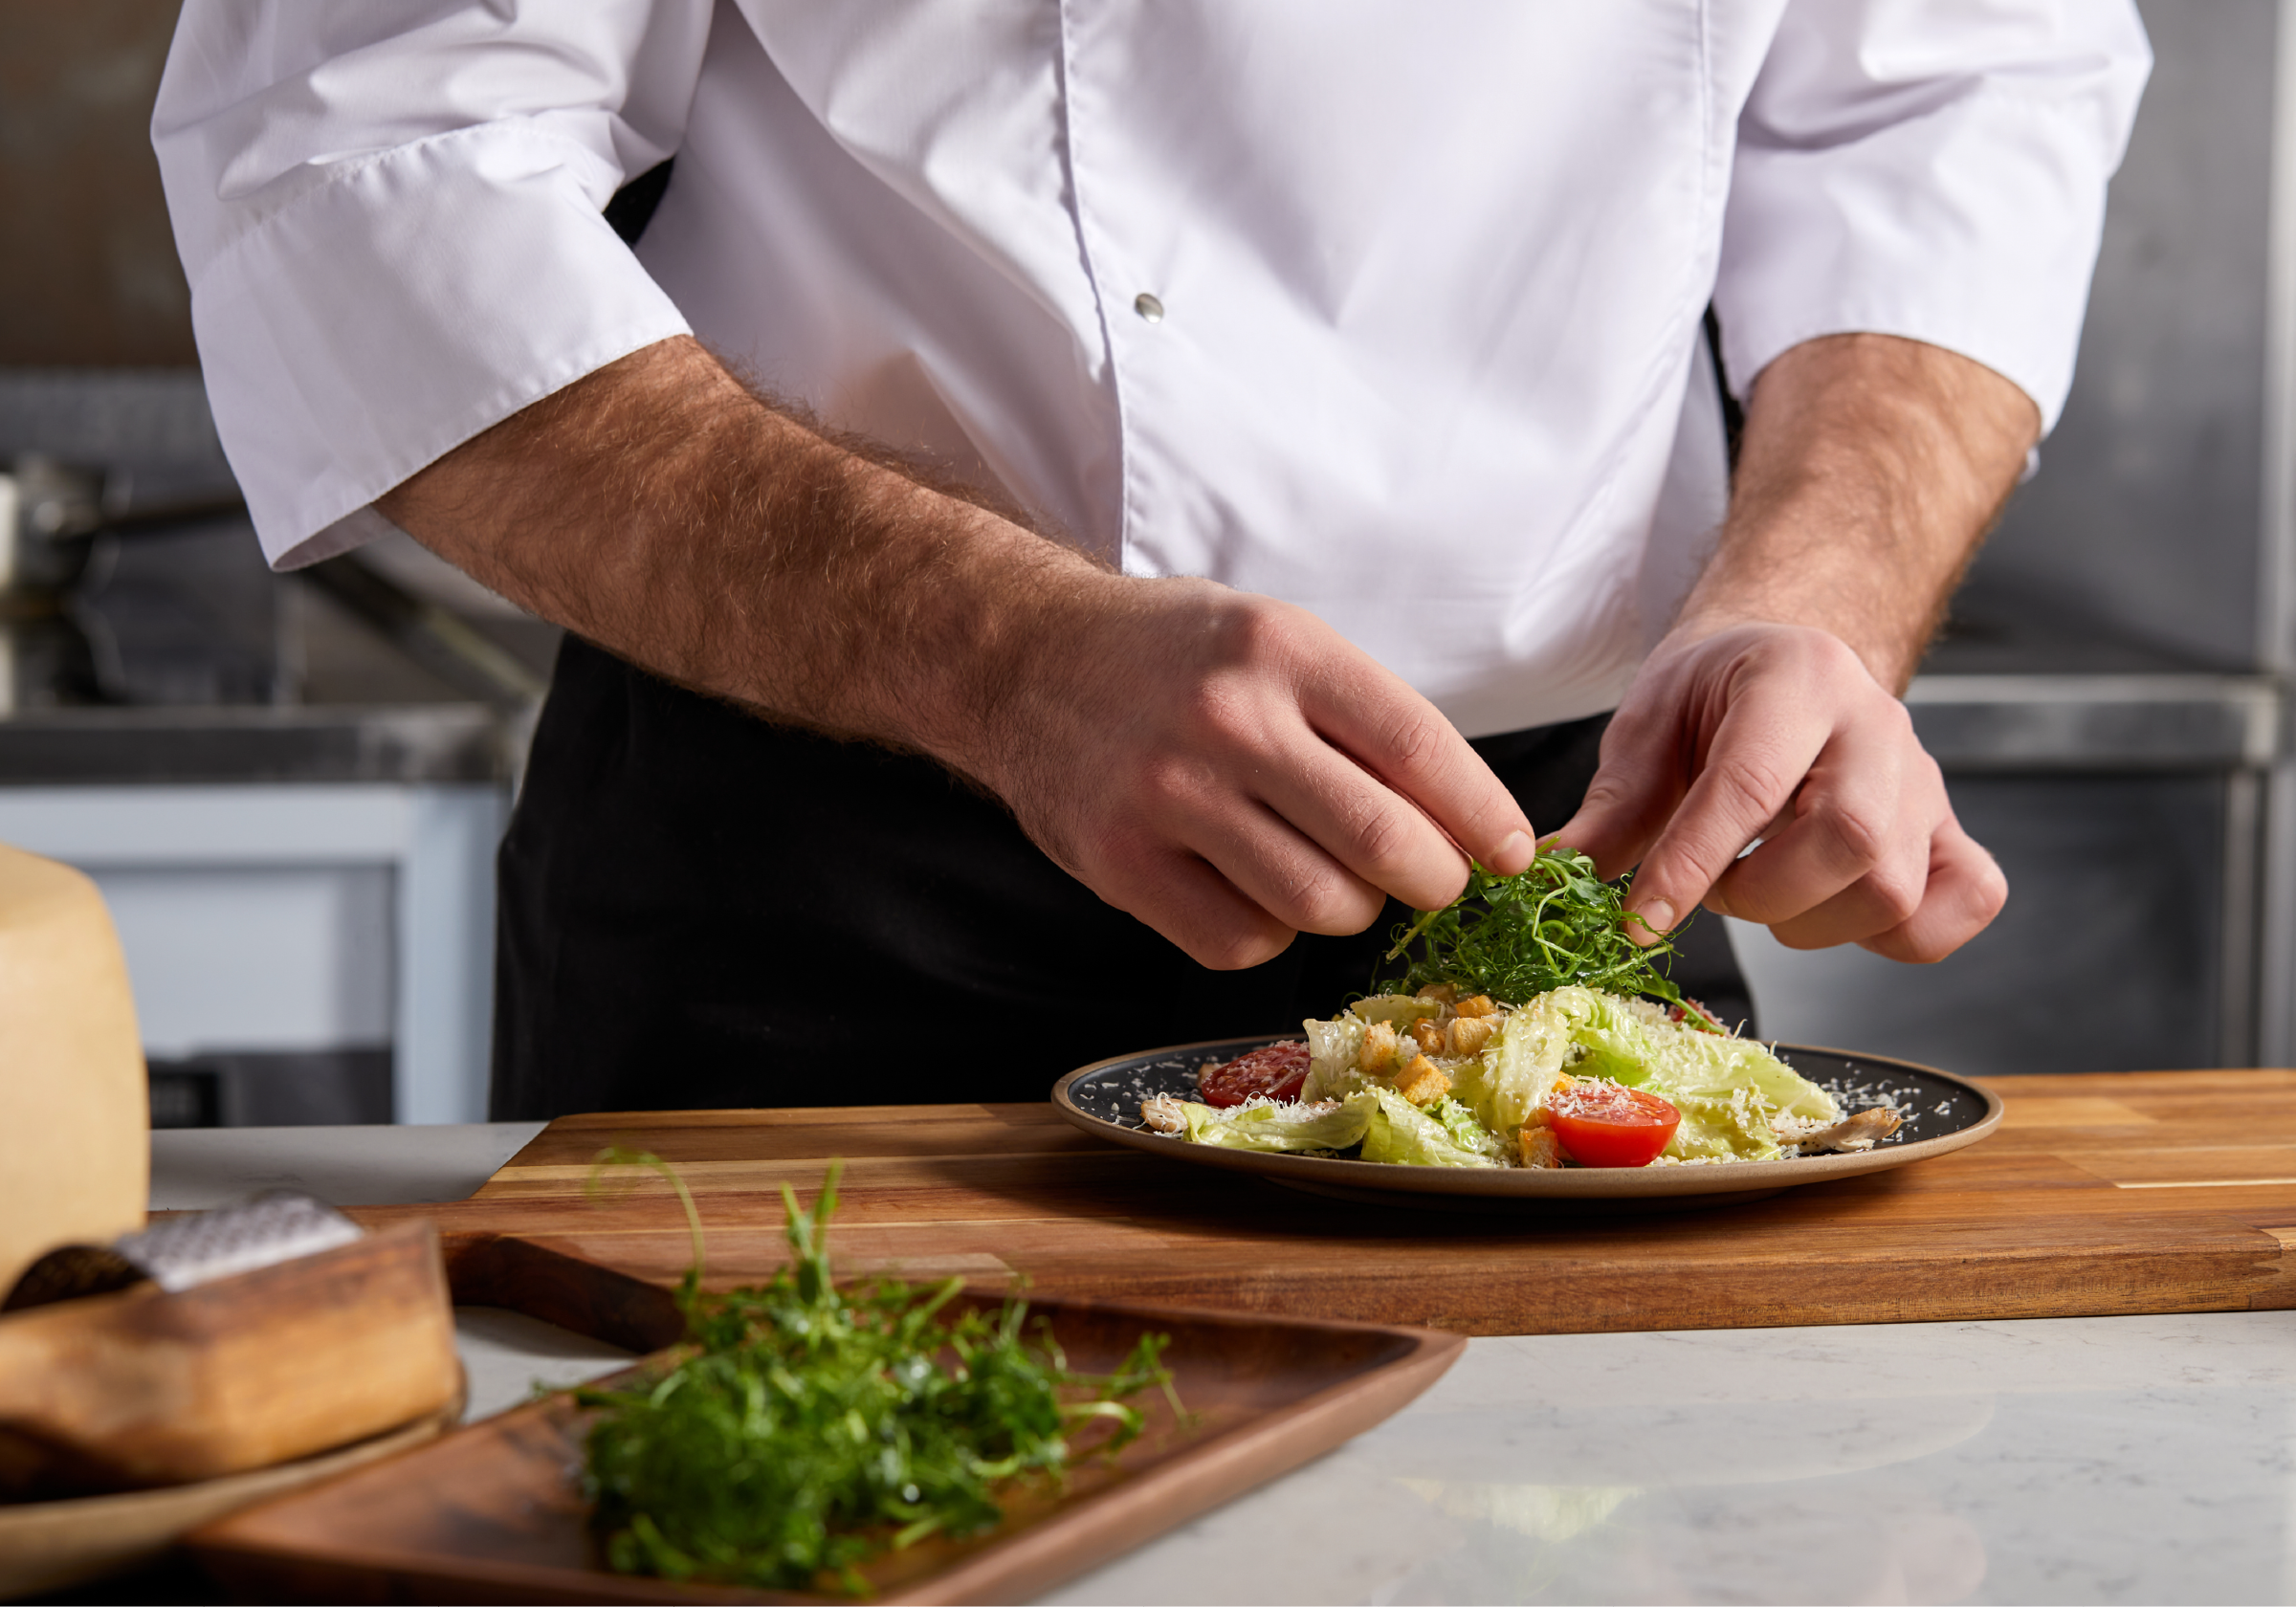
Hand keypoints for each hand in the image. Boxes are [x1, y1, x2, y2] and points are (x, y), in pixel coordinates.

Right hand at [967, 576, 1535, 968]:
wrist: (1025, 659)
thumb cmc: (1174, 658)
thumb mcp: (1274, 642)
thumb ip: (1359, 721)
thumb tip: (1466, 824)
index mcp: (1282, 650)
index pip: (1418, 747)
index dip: (1484, 815)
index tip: (1511, 852)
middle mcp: (1227, 720)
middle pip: (1382, 841)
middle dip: (1435, 880)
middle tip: (1434, 880)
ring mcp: (1167, 796)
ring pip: (1319, 906)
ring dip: (1350, 909)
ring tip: (1331, 875)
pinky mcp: (1121, 863)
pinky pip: (1241, 941)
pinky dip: (1268, 932)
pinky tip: (1253, 888)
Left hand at [1553, 622, 2005, 961]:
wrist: (1787, 661)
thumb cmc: (1716, 694)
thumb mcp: (1649, 724)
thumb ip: (1614, 805)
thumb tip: (1563, 875)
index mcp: (1797, 678)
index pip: (1750, 784)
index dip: (1691, 863)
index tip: (1639, 920)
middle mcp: (1877, 725)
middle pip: (1850, 840)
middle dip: (1762, 894)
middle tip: (1716, 891)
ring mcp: (1924, 781)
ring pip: (1897, 885)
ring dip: (1813, 921)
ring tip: (1763, 891)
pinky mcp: (1949, 829)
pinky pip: (1968, 899)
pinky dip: (1905, 933)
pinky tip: (1836, 912)